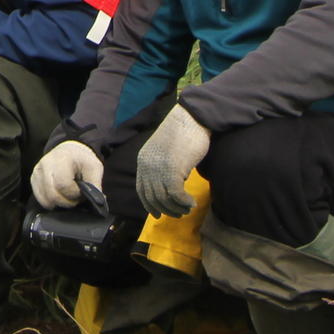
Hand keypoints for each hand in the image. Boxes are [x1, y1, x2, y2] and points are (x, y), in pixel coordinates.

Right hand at [31, 140, 103, 209]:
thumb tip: (99, 201)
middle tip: (75, 196)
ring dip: (59, 203)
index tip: (81, 190)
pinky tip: (59, 195)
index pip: (63, 185)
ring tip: (67, 195)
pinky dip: (51, 202)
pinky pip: (40, 198)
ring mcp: (37, 172)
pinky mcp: (33, 179)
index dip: (74, 193)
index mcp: (61, 158)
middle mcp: (45, 164)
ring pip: (45, 199)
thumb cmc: (81, 159)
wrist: (68, 150)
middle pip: (52, 195)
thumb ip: (96, 184)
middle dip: (67, 201)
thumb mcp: (94, 167)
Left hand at [135, 103, 210, 218]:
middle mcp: (147, 166)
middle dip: (166, 210)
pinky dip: (183, 202)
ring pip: (164, 199)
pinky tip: (191, 203)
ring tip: (187, 208)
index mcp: (143, 160)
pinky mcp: (172, 170)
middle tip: (179, 214)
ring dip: (176, 208)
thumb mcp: (165, 152)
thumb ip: (162, 167)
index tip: (158, 215)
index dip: (149, 205)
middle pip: (152, 198)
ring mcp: (159, 168)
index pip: (142, 190)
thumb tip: (169, 188)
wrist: (191, 118)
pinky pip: (175, 195)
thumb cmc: (183, 133)